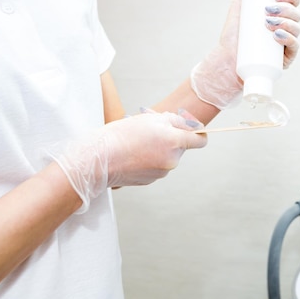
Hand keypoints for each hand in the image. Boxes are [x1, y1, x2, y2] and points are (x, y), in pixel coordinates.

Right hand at [49, 111, 206, 212]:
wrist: (99, 159)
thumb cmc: (122, 135)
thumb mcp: (151, 118)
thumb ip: (175, 121)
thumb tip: (189, 126)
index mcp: (175, 142)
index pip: (200, 141)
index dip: (198, 134)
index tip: (192, 130)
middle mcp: (172, 160)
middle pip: (181, 148)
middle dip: (170, 139)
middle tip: (151, 130)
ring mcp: (161, 173)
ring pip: (167, 157)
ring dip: (158, 149)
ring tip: (137, 141)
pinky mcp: (150, 180)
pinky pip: (156, 166)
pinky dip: (149, 159)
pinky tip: (132, 153)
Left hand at [191, 0, 299, 109]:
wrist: (226, 63)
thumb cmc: (232, 40)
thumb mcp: (236, 16)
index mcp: (281, 17)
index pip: (293, 2)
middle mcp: (287, 30)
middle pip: (296, 14)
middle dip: (285, 8)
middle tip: (267, 9)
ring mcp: (287, 45)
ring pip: (296, 29)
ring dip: (286, 22)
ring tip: (268, 22)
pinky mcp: (285, 60)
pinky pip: (294, 48)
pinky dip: (289, 39)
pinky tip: (279, 35)